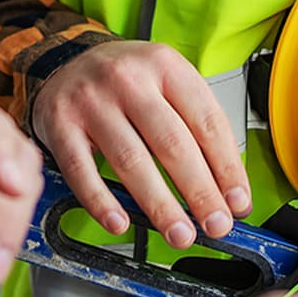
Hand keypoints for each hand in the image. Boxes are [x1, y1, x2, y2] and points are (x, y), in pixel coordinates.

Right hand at [31, 40, 248, 248]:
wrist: (63, 63)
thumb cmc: (125, 83)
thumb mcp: (166, 84)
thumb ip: (195, 127)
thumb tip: (227, 189)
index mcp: (165, 66)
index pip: (206, 122)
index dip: (227, 167)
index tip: (238, 202)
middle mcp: (128, 79)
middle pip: (172, 143)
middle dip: (200, 192)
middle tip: (216, 225)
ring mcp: (90, 101)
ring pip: (131, 160)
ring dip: (159, 205)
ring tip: (179, 233)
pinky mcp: (59, 124)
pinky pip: (81, 171)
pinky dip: (101, 202)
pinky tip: (119, 223)